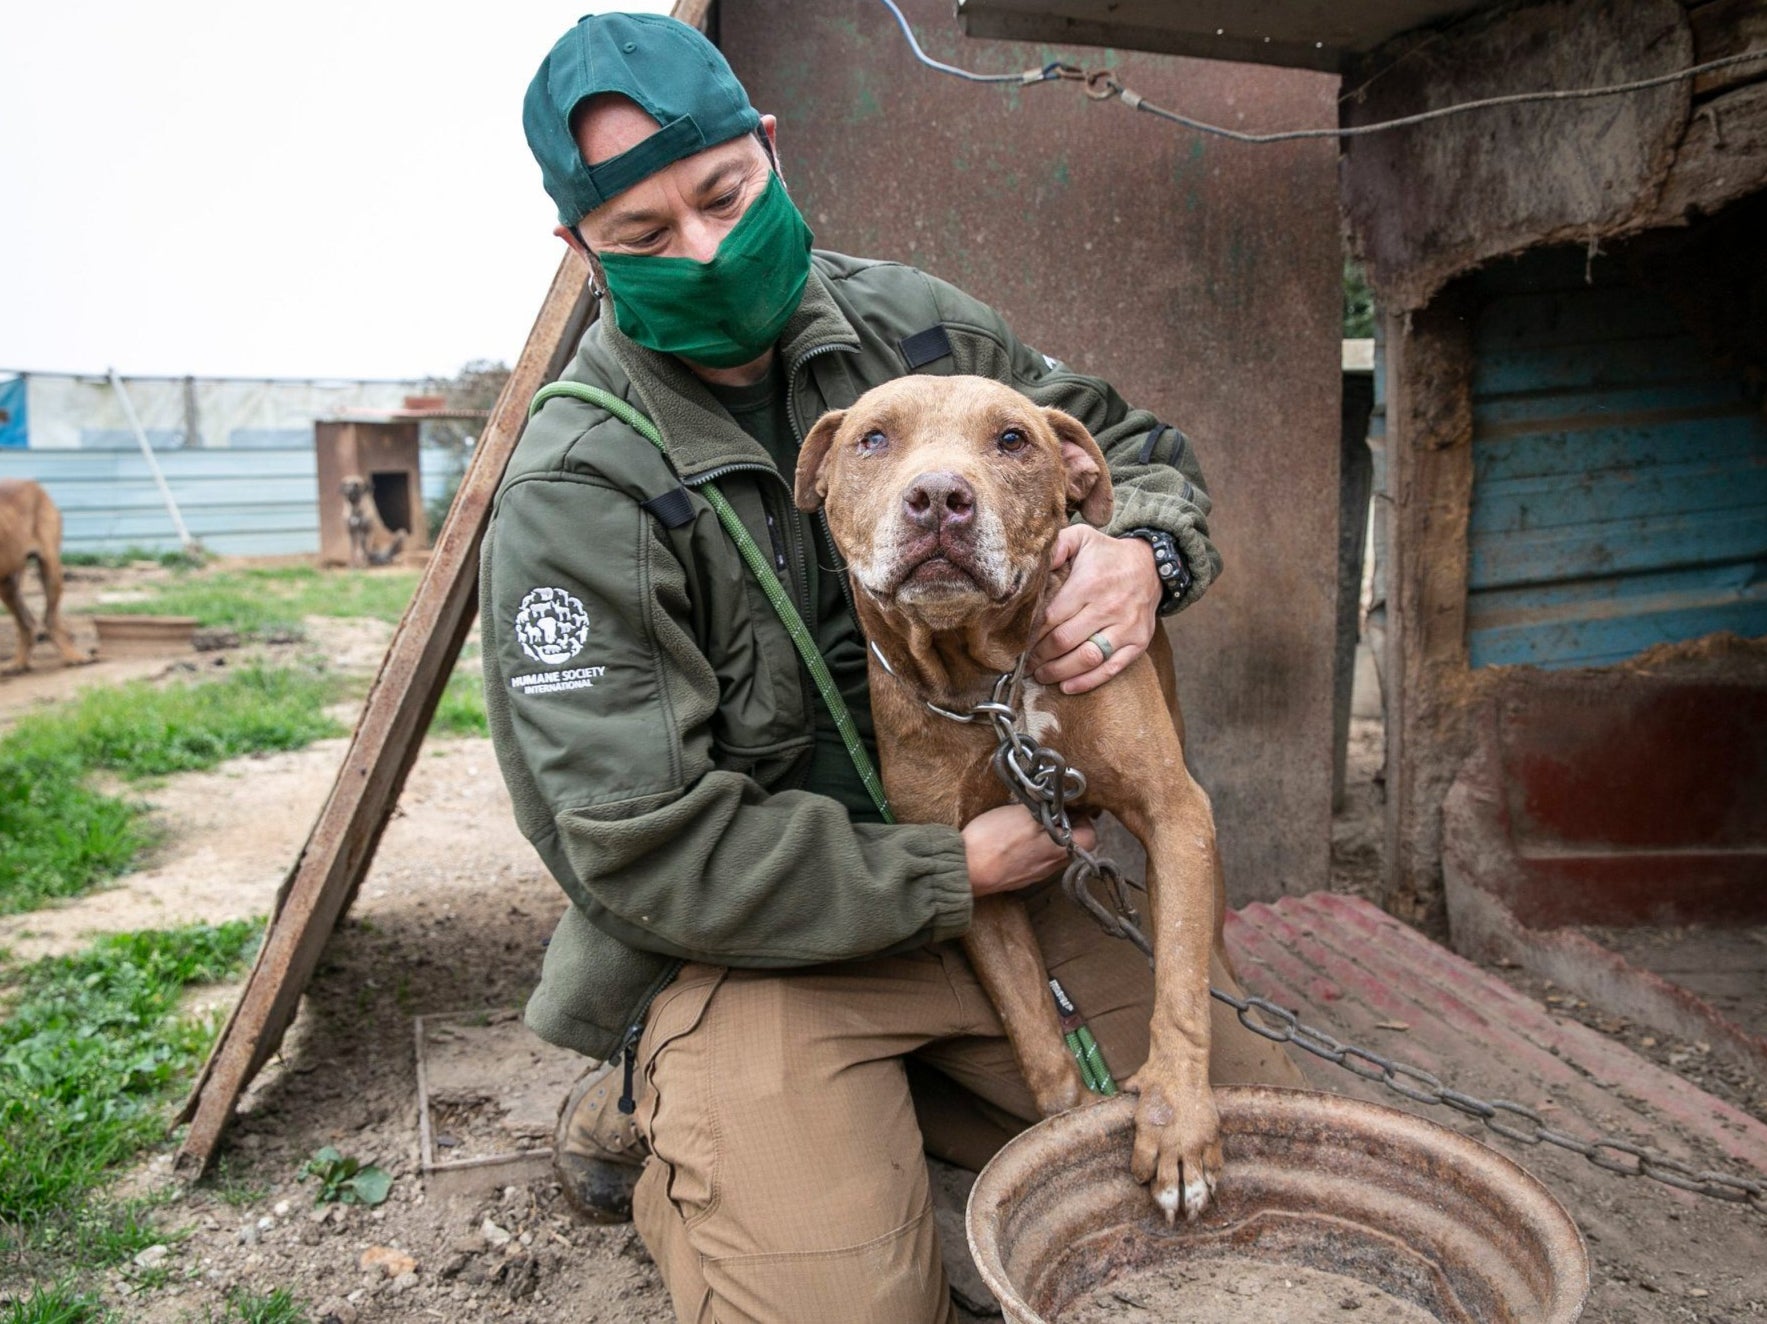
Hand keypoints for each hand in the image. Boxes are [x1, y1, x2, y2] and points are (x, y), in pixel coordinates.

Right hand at [962, 803, 1095, 896]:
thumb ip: (1043, 807)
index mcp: (1058, 850)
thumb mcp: (1021, 813)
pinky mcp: (1020, 878)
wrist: (965, 869)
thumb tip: (1055, 801)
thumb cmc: (993, 840)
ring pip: (1053, 853)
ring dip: (1046, 838)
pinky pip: (1035, 861)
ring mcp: (1035, 874)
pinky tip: (1015, 839)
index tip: (1068, 807)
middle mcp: (1051, 866)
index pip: (1090, 836)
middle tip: (1048, 811)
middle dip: (1063, 826)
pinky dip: (1031, 849)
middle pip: (1072, 845)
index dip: (1082, 819)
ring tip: (1029, 823)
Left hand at [1030, 527, 1161, 693]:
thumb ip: (1056, 546)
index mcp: (1089, 584)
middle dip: (1040, 656)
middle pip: (1064, 641)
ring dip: (1059, 672)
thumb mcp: (1082, 538)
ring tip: (1041, 675)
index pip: (1051, 617)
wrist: (1151, 566)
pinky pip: (1111, 668)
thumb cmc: (1108, 555)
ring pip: (1087, 658)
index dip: (1031, 634)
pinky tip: (1067, 686)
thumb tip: (1033, 563)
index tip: (1017, 643)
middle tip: (1026, 663)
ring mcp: (1126, 628)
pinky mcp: (1138, 642)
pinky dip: (1087, 681)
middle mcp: (1109, 608)